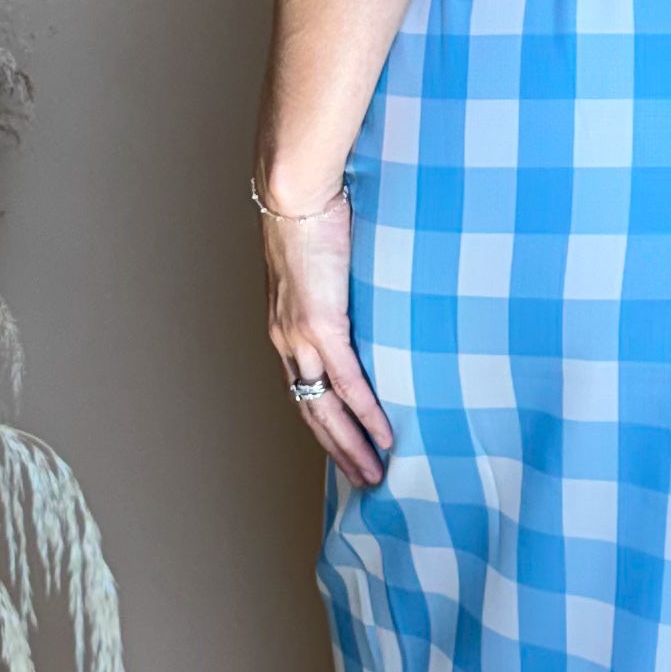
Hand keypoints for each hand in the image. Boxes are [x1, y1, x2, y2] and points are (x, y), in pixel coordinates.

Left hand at [259, 189, 392, 488]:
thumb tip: (364, 291)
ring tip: (375, 473)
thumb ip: (336, 285)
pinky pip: (348, 381)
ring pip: (325, 408)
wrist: (293, 190)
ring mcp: (302, 336)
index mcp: (284, 327)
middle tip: (364, 480)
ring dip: (350, 446)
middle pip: (310, 411)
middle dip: (337, 451)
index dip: (322, 424)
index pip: (302, 389)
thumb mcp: (320, 260)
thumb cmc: (309, 212)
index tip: (343, 449)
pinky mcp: (323, 325)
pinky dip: (366, 413)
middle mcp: (287, 340)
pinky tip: (385, 435)